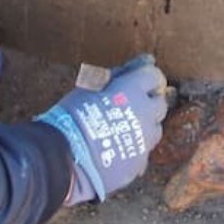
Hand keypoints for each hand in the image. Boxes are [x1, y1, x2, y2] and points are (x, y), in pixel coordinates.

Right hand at [35, 54, 167, 203]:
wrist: (63, 159)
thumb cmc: (72, 117)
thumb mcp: (90, 86)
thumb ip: (120, 73)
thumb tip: (144, 60)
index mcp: (133, 90)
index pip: (154, 76)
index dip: (146, 78)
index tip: (137, 82)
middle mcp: (145, 114)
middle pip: (159, 104)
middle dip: (147, 103)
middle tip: (127, 106)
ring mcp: (145, 141)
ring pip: (154, 130)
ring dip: (143, 126)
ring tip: (119, 129)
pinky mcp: (139, 163)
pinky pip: (143, 152)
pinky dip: (133, 149)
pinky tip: (115, 149)